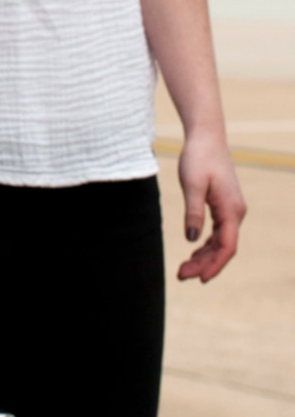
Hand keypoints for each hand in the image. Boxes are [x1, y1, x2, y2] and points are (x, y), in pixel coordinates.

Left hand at [176, 129, 245, 281]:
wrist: (206, 137)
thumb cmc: (198, 158)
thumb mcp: (192, 185)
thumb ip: (193, 212)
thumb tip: (191, 239)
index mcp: (232, 209)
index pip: (227, 246)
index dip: (214, 265)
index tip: (200, 279)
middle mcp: (236, 212)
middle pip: (223, 248)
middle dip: (204, 264)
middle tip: (181, 275)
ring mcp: (231, 210)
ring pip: (220, 242)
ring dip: (203, 257)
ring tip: (183, 269)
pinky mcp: (224, 206)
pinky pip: (217, 233)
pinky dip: (205, 245)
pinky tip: (193, 252)